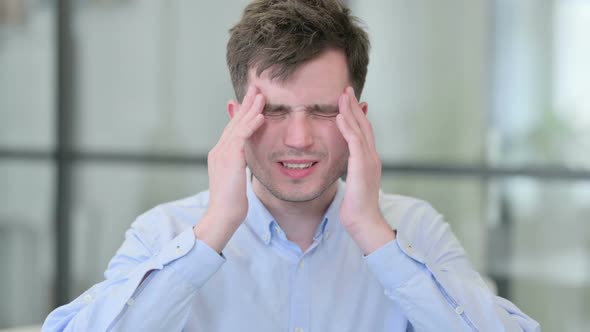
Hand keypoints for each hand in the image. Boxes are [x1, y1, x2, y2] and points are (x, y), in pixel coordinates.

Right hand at [194, 86, 265, 251]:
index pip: (234, 128)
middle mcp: (219, 150)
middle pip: (235, 121)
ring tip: (261, 94)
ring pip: (238, 125)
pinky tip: (260, 114)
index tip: (253, 100)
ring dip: (251, 108)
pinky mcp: (230, 160)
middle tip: (256, 87)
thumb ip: (241, 166)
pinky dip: (251, 124)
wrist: (223, 216)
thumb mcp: (237, 179)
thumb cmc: (232, 203)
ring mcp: (223, 154)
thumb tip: (246, 162)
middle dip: (246, 104)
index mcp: (220, 154)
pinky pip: (242, 137)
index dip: (243, 113)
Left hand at [336, 87, 394, 253]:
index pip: (364, 132)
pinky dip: (346, 127)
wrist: (363, 221)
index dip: (357, 115)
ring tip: (342, 95)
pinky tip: (338, 116)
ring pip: (360, 129)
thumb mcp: (353, 183)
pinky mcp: (361, 166)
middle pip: (364, 125)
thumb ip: (351, 170)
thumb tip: (345, 165)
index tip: (348, 101)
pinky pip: (353, 142)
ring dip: (350, 111)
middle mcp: (372, 156)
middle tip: (347, 89)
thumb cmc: (356, 207)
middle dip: (355, 106)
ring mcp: (369, 160)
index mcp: (369, 160)